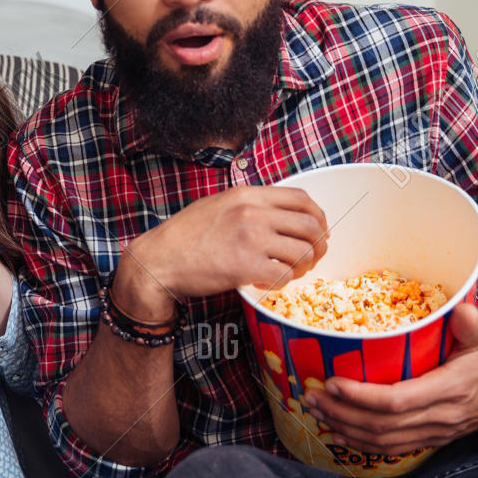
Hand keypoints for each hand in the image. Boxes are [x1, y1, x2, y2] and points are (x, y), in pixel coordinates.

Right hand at [121, 186, 328, 320]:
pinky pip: (284, 275)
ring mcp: (251, 240)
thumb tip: (280, 214)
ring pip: (303, 253)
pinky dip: (283, 282)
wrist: (158, 261)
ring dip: (304, 267)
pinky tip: (269, 281)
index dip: (318, 216)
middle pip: (310, 226)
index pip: (302, 198)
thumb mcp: (217, 205)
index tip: (317, 230)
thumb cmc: (183, 236)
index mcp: (247, 195)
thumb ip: (249, 205)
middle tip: (313, 256)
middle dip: (319, 244)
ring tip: (291, 272)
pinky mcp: (246, 267)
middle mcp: (253, 213)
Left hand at [302, 304, 477, 453]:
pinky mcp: (431, 438)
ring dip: (345, 427)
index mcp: (452, 389)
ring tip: (316, 411)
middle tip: (311, 395)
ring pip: (383, 439)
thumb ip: (471, 325)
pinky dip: (361, 443)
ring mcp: (436, 431)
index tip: (332, 382)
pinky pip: (392, 447)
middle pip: (382, 423)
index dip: (362, 396)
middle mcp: (442, 415)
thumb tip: (460, 310)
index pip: (399, 400)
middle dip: (342, 412)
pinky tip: (338, 434)